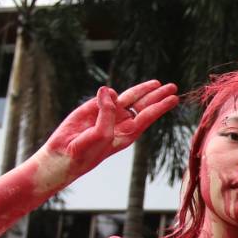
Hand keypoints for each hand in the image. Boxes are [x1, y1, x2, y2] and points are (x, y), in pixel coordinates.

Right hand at [33, 80, 178, 188]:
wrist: (63, 155)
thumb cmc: (85, 151)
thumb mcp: (101, 133)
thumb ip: (108, 112)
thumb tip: (108, 89)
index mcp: (127, 133)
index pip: (147, 116)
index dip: (160, 106)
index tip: (174, 98)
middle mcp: (121, 123)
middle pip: (144, 106)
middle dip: (157, 96)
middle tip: (172, 86)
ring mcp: (108, 114)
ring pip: (129, 98)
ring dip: (142, 90)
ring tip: (157, 83)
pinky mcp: (93, 108)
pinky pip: (106, 96)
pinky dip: (108, 93)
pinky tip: (106, 94)